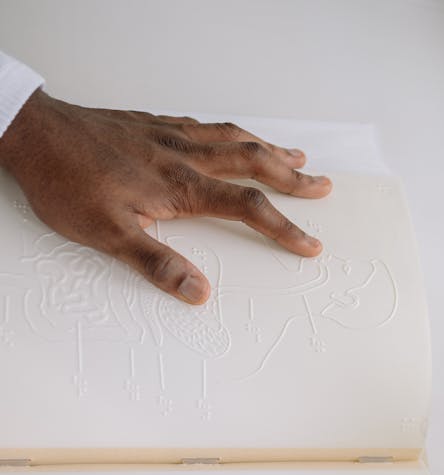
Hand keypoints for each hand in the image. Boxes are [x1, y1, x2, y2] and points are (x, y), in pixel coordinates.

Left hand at [0, 90, 331, 303]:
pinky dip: (230, 132)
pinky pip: (204, 125)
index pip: (247, 208)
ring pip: (232, 137)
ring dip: (269, 148)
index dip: (283, 227)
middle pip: (252, 162)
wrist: (34, 134)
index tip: (310, 244)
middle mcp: (182, 155)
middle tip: (323, 184)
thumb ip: (157, 264)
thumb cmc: (67, 183)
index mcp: (181, 187)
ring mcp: (168, 136)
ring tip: (295, 154)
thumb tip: (198, 292)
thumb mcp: (108, 236)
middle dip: (292, 176)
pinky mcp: (151, 125)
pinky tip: (232, 135)